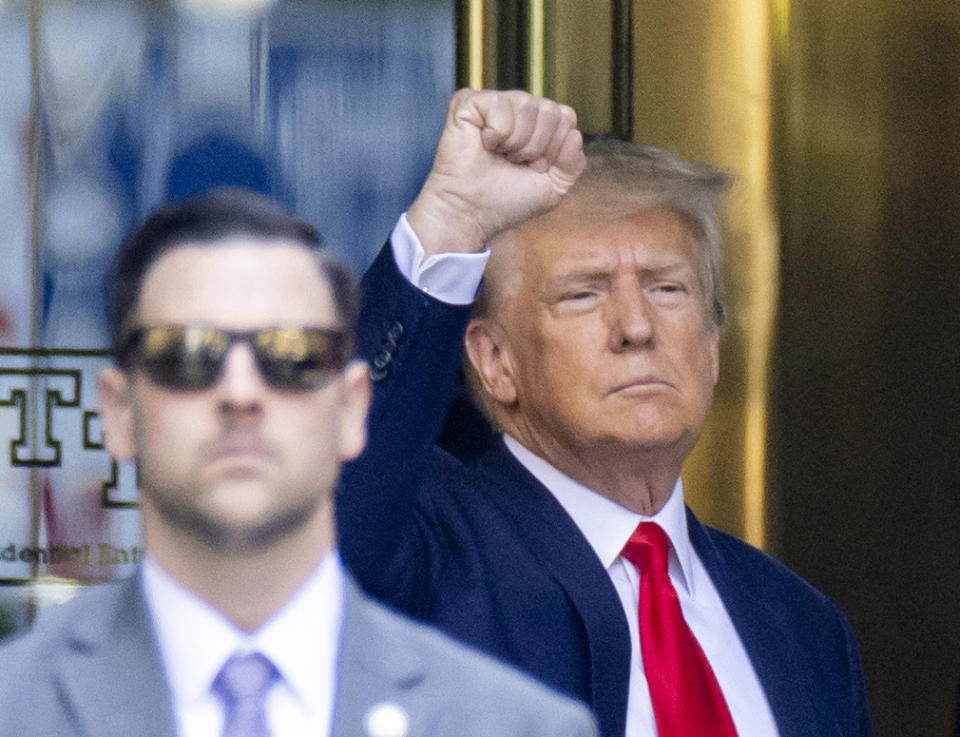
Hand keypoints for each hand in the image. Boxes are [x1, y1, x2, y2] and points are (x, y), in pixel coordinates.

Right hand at [407, 89, 583, 256]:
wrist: (472, 214)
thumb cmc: (506, 201)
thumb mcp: (553, 189)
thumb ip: (573, 163)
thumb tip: (574, 134)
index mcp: (538, 124)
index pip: (566, 117)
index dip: (554, 149)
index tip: (533, 168)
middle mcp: (518, 109)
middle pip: (551, 110)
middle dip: (536, 147)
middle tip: (513, 163)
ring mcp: (494, 104)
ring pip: (527, 104)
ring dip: (516, 142)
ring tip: (498, 155)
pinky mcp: (468, 102)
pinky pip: (500, 105)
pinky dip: (496, 133)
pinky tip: (484, 145)